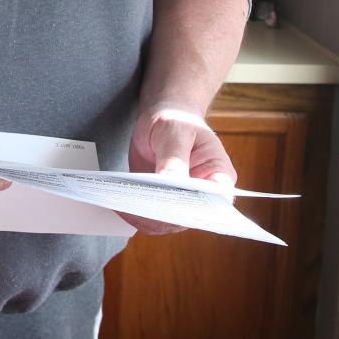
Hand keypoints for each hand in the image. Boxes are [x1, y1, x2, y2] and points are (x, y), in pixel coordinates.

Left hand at [120, 106, 236, 235]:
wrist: (164, 117)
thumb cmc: (178, 120)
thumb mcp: (176, 132)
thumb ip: (175, 158)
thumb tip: (172, 183)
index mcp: (219, 178)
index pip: (215, 204)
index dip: (196, 211)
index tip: (171, 208)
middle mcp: (203, 196)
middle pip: (187, 217)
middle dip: (163, 216)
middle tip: (138, 207)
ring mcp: (181, 202)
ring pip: (165, 222)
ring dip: (144, 217)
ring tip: (122, 206)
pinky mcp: (161, 202)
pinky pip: (149, 216)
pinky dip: (134, 213)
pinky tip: (119, 204)